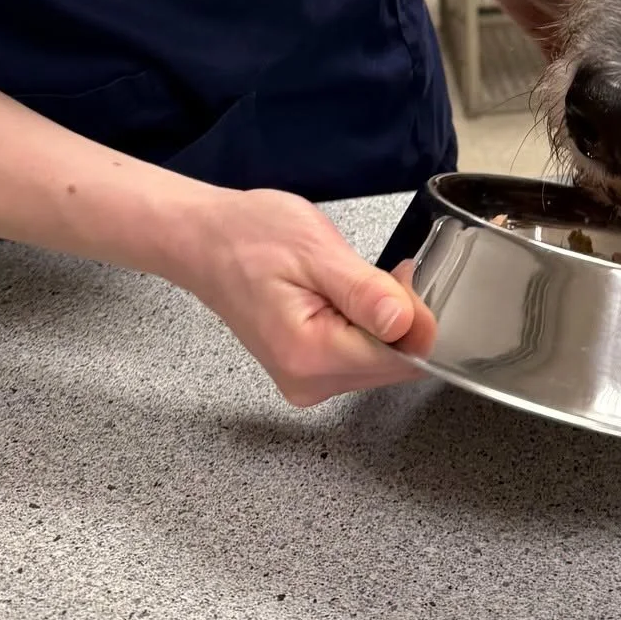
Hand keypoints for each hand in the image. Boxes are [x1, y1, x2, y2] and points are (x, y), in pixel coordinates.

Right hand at [176, 187, 436, 406]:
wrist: (203, 241)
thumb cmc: (249, 236)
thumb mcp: (315, 250)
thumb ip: (365, 293)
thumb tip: (410, 325)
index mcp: (310, 356)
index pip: (400, 358)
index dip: (417, 318)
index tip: (404, 277)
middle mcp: (307, 382)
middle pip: (393, 365)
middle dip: (401, 319)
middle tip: (380, 271)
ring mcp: (305, 382)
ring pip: (379, 362)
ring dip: (384, 322)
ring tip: (353, 279)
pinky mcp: (306, 372)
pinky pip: (359, 357)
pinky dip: (366, 327)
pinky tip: (347, 296)